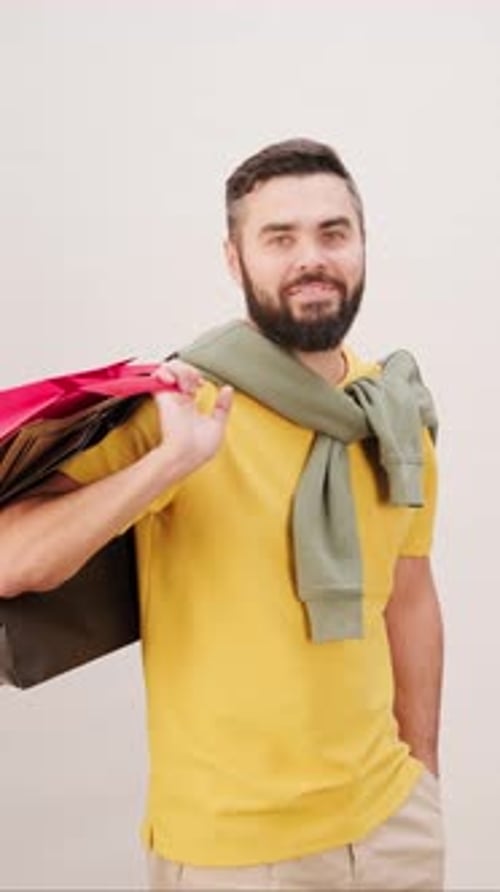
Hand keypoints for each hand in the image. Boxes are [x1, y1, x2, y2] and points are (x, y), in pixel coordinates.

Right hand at [152, 359, 232, 473]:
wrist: (186, 456)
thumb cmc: (199, 449)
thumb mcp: (217, 426)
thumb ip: (223, 407)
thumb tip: (228, 389)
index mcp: (190, 407)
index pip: (188, 382)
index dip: (196, 376)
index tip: (202, 384)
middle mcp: (179, 401)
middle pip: (180, 372)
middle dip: (190, 371)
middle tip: (196, 381)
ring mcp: (170, 398)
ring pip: (170, 369)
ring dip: (181, 370)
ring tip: (187, 383)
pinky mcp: (163, 397)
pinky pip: (158, 376)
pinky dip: (166, 372)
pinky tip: (174, 381)